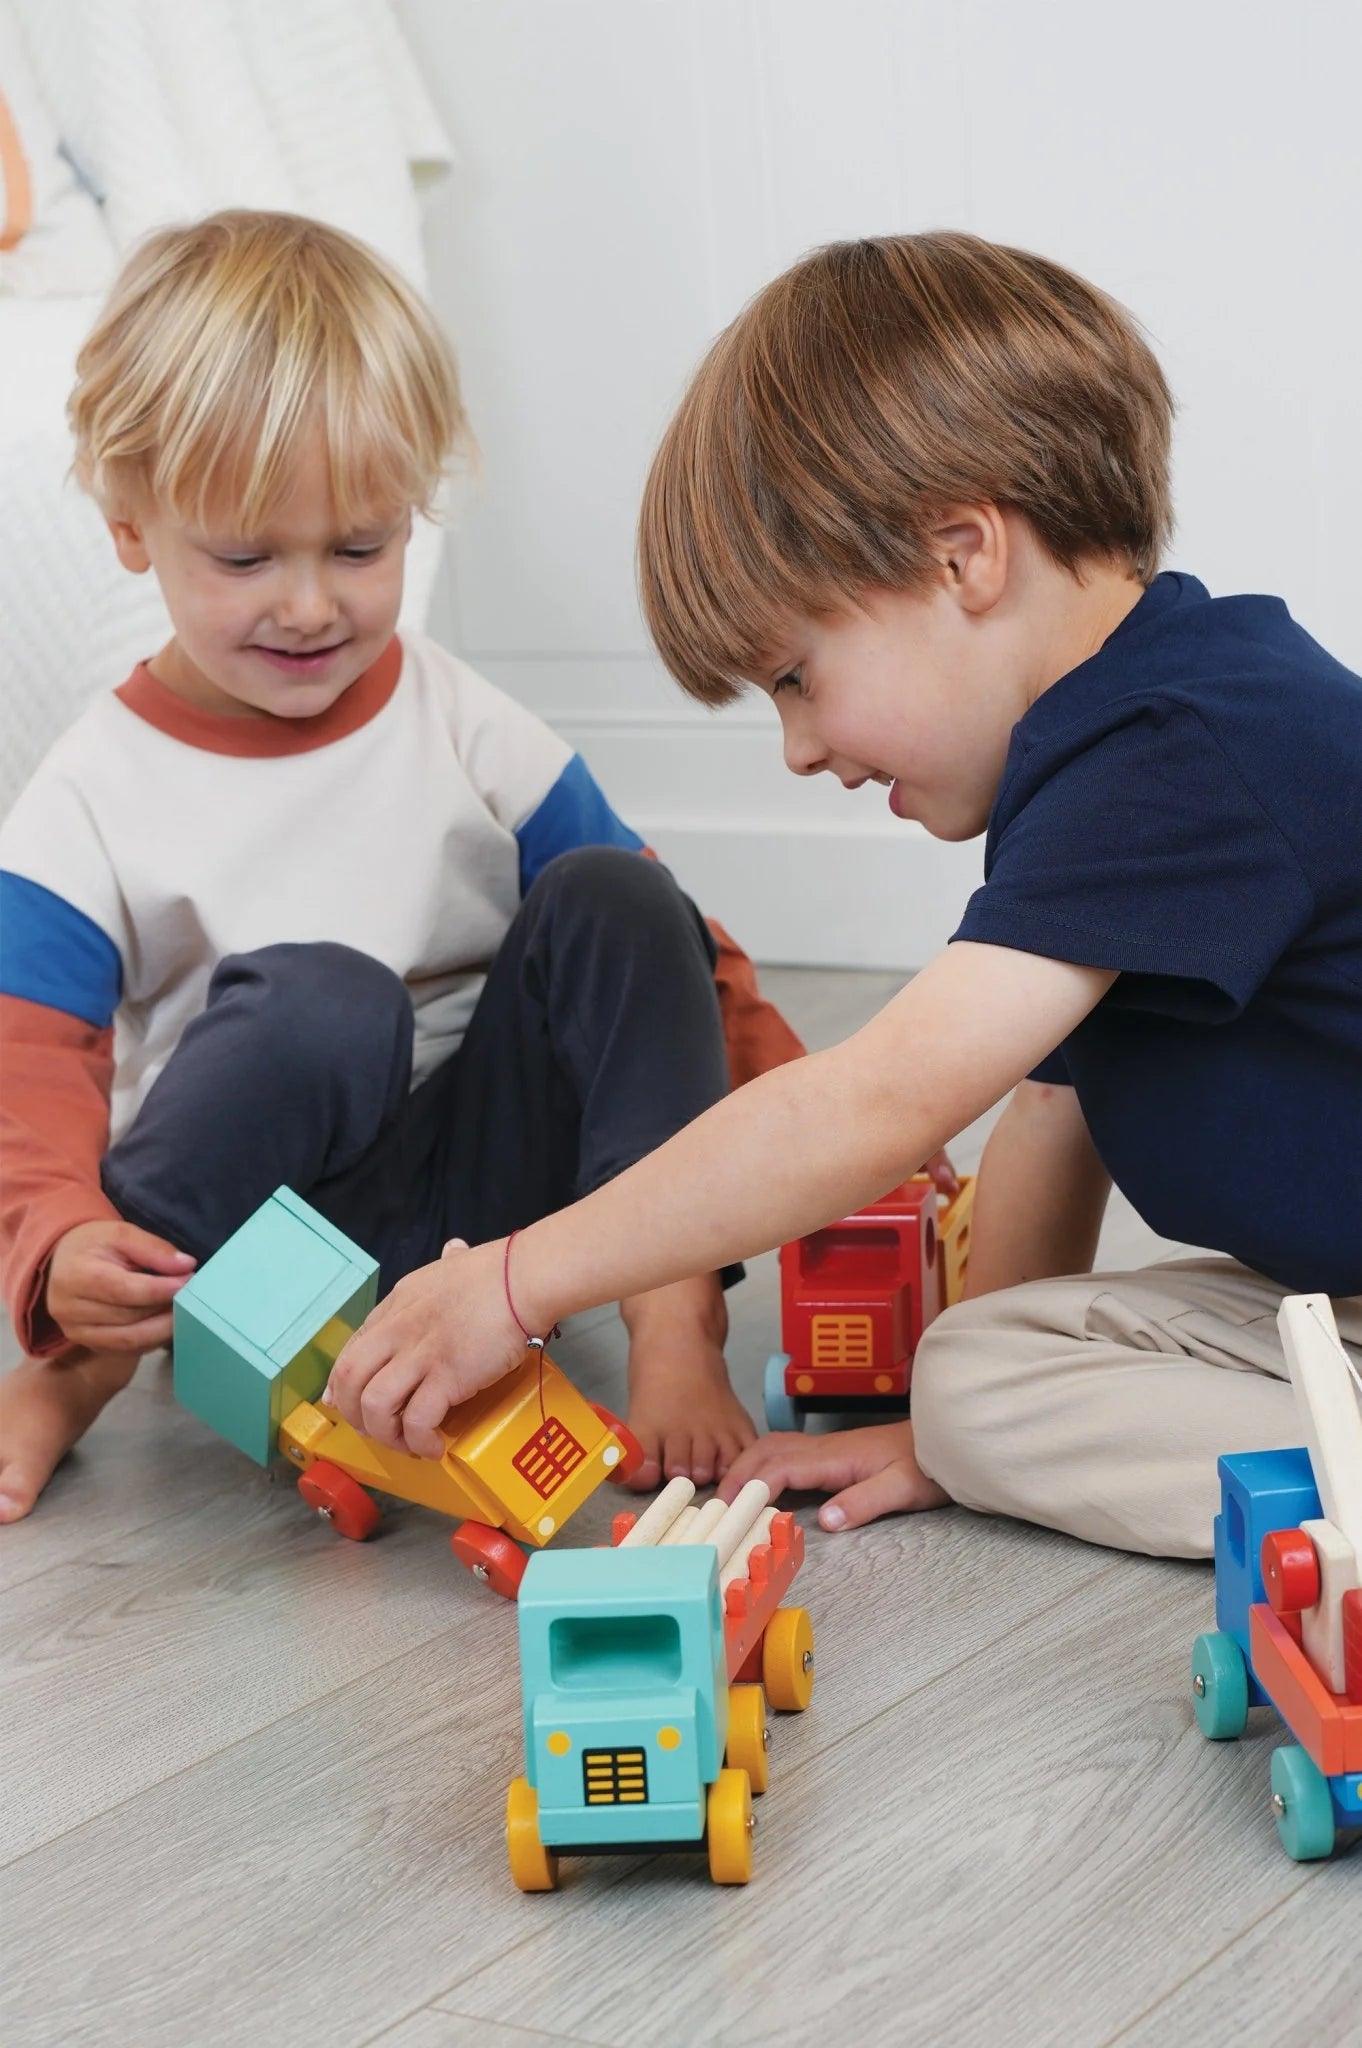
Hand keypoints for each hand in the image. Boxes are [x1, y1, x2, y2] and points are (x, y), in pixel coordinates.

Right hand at [45, 1219, 196, 1350]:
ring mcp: (76, 1332)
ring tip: (184, 1310)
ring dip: (163, 1328)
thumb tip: (186, 1266)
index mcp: (74, 1276)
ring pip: (130, 1339)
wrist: (66, 1263)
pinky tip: (167, 1323)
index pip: (122, 1289)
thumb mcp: (121, 1234)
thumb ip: (153, 1248)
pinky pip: (127, 1349)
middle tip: (193, 1296)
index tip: (187, 1282)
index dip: (158, 1289)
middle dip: (166, 1308)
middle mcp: (69, 1310)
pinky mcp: (89, 1345)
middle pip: (128, 1317)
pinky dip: (152, 1339)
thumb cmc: (94, 1245)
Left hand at [323, 1238, 529, 1457]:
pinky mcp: (447, 1376)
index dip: (341, 1382)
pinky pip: (418, 1420)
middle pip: (349, 1378)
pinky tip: (434, 1447)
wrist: (524, 1278)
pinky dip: (420, 1441)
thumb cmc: (499, 1271)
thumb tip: (453, 1250)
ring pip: (374, 1405)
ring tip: (406, 1443)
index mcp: (398, 1303)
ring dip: (385, 1433)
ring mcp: (420, 1353)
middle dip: (352, 1413)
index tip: (341, 1401)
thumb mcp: (456, 1261)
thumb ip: (446, 1263)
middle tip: (373, 1430)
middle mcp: (399, 1329)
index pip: (353, 1348)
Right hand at [717, 1420, 948, 1530]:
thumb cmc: (929, 1465)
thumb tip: (825, 1519)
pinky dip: (764, 1464)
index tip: (732, 1508)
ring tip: (731, 1493)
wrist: (948, 1440)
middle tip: (718, 1504)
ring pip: (774, 1446)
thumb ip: (864, 1502)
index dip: (752, 1486)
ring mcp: (828, 1447)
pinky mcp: (834, 1453)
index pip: (781, 1466)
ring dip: (748, 1465)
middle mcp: (826, 1447)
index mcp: (836, 1456)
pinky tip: (762, 1481)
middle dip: (738, 1473)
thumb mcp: (902, 1489)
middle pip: (767, 1451)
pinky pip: (787, 1452)